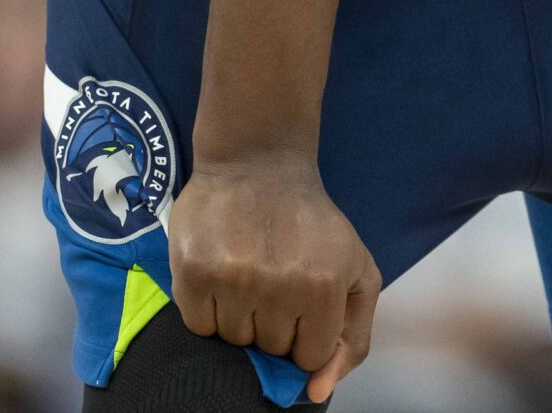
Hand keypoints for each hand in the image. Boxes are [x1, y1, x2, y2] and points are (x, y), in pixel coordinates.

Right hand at [166, 150, 381, 402]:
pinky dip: (209, 309)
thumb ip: (353, 338)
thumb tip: (318, 392)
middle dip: (274, 324)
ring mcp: (234, 279)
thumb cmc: (313, 224)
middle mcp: (280, 286)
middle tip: (274, 281)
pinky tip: (222, 273)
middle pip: (269, 349)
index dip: (304, 336)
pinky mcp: (194, 272)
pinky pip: (199, 326)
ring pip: (233, 341)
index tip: (302, 306)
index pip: (308, 357)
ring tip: (248, 275)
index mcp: (325, 287)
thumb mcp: (357, 272)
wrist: (259, 162)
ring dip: (240, 317)